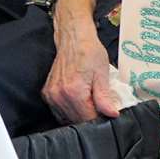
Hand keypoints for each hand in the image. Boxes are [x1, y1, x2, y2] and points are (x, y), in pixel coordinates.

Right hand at [43, 3, 122, 123]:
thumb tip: (112, 114)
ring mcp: (51, 95)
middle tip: (100, 106)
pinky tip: (78, 102)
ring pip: (67, 119)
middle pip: (77, 121)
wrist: (73, 37)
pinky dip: (70, 111)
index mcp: (73, 91)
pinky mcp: (47, 94)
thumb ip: (105, 97)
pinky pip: (59, 112)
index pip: (88, 119)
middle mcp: (59, 95)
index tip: (107, 113)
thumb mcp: (102, 74)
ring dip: (80, 116)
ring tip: (89, 102)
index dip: (100, 119)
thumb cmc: (89, 51)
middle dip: (91, 117)